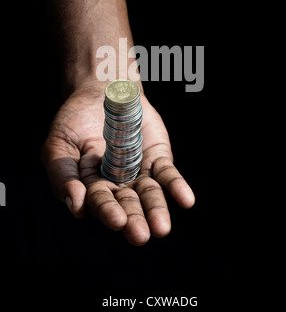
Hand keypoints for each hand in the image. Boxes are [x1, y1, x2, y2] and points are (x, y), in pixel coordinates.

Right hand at [41, 86, 194, 244]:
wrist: (100, 91)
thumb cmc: (74, 121)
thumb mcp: (59, 145)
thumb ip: (63, 176)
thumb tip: (76, 207)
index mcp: (90, 186)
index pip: (99, 202)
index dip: (107, 210)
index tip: (117, 220)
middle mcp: (117, 184)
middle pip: (127, 204)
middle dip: (134, 219)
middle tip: (140, 235)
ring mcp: (139, 172)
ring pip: (150, 193)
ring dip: (156, 210)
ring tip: (161, 227)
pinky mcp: (158, 158)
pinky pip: (168, 174)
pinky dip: (176, 186)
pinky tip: (185, 200)